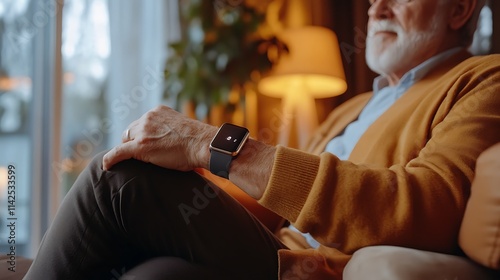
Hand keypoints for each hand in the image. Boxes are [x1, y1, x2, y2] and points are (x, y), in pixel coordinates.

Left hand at [102, 105, 216, 170]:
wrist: (202, 144)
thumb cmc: (199, 141)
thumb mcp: (183, 128)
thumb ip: (172, 131)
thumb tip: (177, 143)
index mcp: (158, 111)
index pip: (142, 123)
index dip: (142, 135)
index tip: (147, 145)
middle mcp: (148, 117)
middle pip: (131, 131)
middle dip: (134, 142)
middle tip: (143, 155)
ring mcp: (143, 131)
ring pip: (126, 142)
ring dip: (129, 151)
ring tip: (133, 162)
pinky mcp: (140, 146)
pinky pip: (118, 152)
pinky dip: (111, 159)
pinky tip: (106, 166)